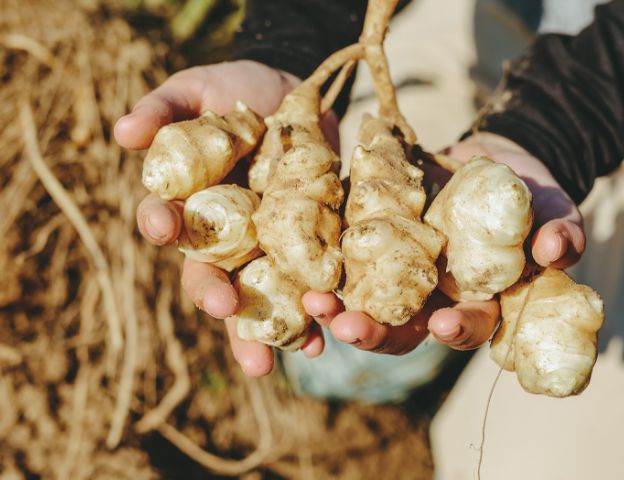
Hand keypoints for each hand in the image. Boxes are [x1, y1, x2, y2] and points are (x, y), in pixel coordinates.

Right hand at [115, 61, 338, 375]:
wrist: (300, 96)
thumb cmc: (238, 90)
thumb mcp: (199, 89)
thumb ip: (164, 108)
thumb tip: (123, 132)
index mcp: (191, 203)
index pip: (169, 222)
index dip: (162, 226)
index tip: (163, 228)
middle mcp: (224, 237)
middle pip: (212, 277)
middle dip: (217, 298)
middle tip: (224, 311)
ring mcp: (265, 248)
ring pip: (259, 299)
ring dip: (267, 329)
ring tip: (279, 356)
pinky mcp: (305, 250)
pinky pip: (306, 288)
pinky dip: (313, 314)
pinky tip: (324, 337)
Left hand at [305, 131, 584, 353]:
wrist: (488, 161)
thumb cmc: (527, 194)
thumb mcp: (551, 207)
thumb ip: (561, 229)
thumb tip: (557, 250)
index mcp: (475, 299)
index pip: (467, 326)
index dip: (457, 328)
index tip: (443, 323)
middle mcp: (431, 295)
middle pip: (402, 327)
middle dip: (376, 331)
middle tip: (349, 328)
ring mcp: (397, 271)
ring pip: (364, 301)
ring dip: (337, 307)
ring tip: (313, 302)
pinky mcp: (370, 241)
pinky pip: (342, 260)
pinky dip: (321, 266)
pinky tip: (298, 265)